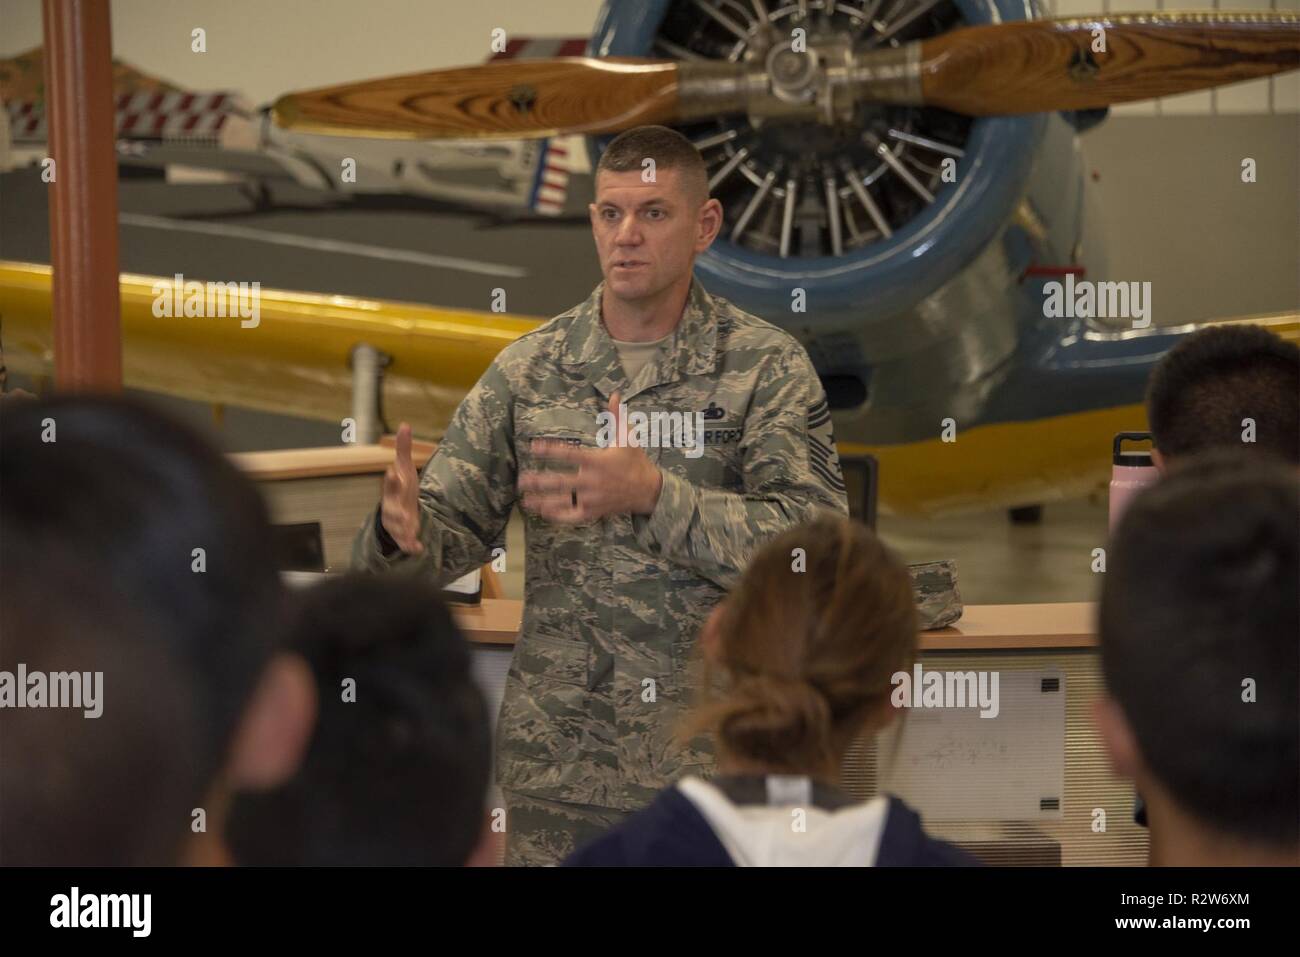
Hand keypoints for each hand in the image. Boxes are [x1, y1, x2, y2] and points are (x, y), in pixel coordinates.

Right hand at [381, 423, 423, 554]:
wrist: (396, 513)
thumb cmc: (402, 487)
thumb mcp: (404, 468)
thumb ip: (404, 449)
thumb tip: (405, 425)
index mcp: (393, 490)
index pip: (391, 483)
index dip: (391, 479)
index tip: (392, 471)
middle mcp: (392, 507)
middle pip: (391, 508)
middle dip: (395, 509)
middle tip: (402, 513)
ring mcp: (397, 523)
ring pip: (398, 527)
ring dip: (404, 529)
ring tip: (411, 531)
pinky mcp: (403, 536)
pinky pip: (406, 543)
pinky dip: (411, 546)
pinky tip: (418, 549)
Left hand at [518, 392, 663, 524]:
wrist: (649, 491)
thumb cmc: (635, 462)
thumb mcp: (628, 438)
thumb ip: (616, 417)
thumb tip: (614, 395)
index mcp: (597, 461)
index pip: (569, 454)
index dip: (550, 450)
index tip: (533, 447)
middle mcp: (592, 481)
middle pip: (561, 482)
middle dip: (539, 482)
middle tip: (521, 480)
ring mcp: (592, 499)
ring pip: (563, 501)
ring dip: (543, 501)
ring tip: (525, 500)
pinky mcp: (594, 511)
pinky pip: (573, 516)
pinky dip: (558, 516)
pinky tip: (544, 513)